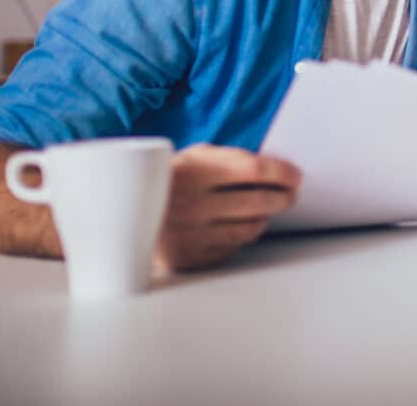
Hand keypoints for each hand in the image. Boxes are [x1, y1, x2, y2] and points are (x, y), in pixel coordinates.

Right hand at [155, 144, 301, 271]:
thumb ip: (232, 160)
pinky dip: (243, 235)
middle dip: (284, 196)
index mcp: (193, 170)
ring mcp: (190, 234)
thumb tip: (280, 169)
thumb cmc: (171, 182)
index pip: (254, 169)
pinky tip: (238, 224)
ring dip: (265, 216)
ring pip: (251, 227)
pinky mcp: (190, 258)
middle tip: (290, 193)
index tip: (295, 175)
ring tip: (264, 207)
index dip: (282, 172)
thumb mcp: (194, 158)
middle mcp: (191, 204)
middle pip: (259, 201)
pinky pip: (234, 246)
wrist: (121, 216)